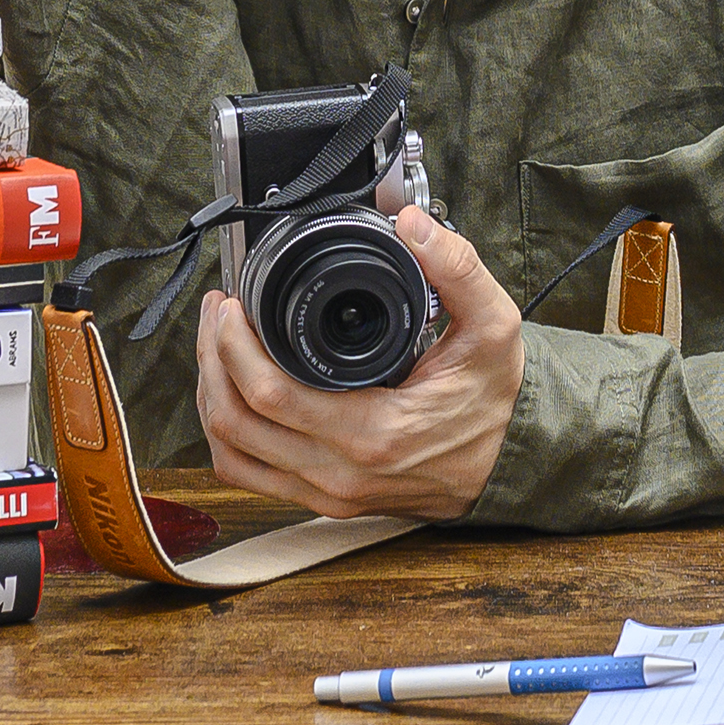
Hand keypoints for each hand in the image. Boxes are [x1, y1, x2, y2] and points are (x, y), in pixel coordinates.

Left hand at [194, 206, 524, 520]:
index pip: (269, 395)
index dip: (234, 345)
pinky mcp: (322, 500)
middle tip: (218, 311)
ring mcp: (328, 493)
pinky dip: (227, 432)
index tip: (231, 302)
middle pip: (235, 422)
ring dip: (212, 394)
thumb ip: (456, 268)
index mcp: (374, 434)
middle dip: (213, 356)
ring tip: (217, 343)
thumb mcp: (493, 326)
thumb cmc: (496, 400)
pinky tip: (232, 389)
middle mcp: (341, 473)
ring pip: (231, 452)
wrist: (511, 463)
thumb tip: (413, 224)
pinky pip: (249, 474)